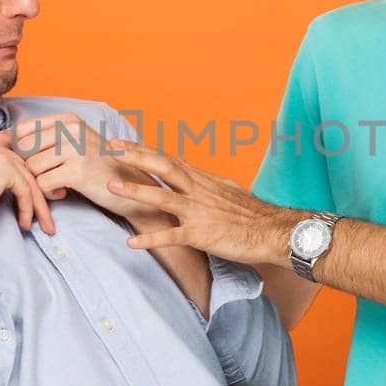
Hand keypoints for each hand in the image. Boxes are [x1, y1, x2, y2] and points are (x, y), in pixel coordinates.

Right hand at [0, 129, 55, 251]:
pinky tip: (25, 224)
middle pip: (22, 165)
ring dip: (38, 204)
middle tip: (45, 213)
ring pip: (28, 178)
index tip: (38, 186)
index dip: (25, 166)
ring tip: (44, 224)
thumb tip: (15, 181)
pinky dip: (28, 209)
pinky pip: (25, 190)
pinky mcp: (3, 169)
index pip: (10, 148)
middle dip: (37, 191)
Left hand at [13, 113, 171, 227]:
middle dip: (29, 167)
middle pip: (24, 149)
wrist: (132, 185)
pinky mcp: (77, 171)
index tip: (31, 163)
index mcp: (68, 119)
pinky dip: (50, 194)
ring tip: (58, 185)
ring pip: (32, 168)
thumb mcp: (77, 141)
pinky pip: (43, 184)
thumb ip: (49, 136)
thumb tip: (7, 138)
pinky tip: (64, 193)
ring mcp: (75, 148)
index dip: (20, 150)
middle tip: (46, 176)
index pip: (23, 129)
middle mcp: (72, 129)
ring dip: (40, 182)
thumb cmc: (99, 166)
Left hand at [102, 139, 302, 265]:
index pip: (168, 159)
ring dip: (136, 191)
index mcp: (202, 180)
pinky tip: (131, 242)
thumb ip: (204, 179)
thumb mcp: (227, 189)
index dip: (144, 150)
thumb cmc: (252, 214)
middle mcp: (198, 191)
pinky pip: (172, 236)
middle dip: (136, 157)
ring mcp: (198, 212)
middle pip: (163, 167)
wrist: (274, 232)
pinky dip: (151, 239)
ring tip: (111, 186)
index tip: (121, 143)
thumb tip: (187, 166)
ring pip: (162, 197)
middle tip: (111, 148)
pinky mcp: (202, 235)